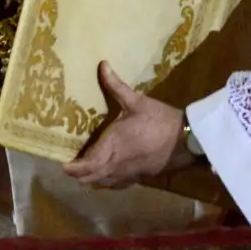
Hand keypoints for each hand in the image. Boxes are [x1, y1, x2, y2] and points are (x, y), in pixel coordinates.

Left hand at [64, 61, 188, 188]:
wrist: (187, 140)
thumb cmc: (160, 120)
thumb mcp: (137, 101)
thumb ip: (116, 86)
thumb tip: (102, 64)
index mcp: (114, 144)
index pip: (89, 163)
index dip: (75, 168)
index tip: (63, 166)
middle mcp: (117, 162)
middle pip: (92, 176)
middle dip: (79, 175)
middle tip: (69, 169)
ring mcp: (129, 172)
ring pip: (104, 183)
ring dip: (91, 180)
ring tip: (82, 174)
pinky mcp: (140, 177)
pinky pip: (117, 185)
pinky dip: (107, 183)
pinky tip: (105, 179)